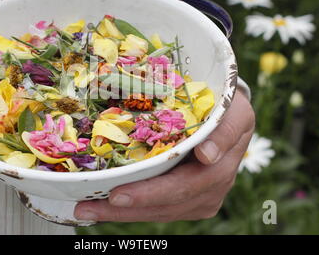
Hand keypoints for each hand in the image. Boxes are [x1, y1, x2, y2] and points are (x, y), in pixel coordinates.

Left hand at [74, 91, 254, 221]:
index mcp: (223, 163)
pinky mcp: (191, 201)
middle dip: (127, 207)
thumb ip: (222, 131)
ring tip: (87, 208)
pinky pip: (158, 209)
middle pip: (168, 203)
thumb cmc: (226, 106)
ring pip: (160, 211)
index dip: (152, 192)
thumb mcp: (231, 108)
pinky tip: (105, 206)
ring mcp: (203, 197)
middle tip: (90, 205)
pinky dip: (131, 210)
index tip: (119, 194)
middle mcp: (215, 186)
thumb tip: (207, 156)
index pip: (187, 183)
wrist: (231, 116)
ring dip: (122, 213)